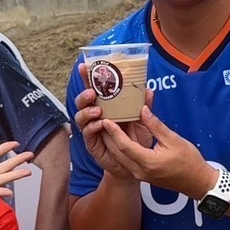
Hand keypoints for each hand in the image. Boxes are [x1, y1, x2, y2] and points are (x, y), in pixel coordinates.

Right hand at [72, 63, 153, 179]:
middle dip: (84, 94)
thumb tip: (148, 89)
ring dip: (87, 111)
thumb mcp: (143, 121)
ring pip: (80, 117)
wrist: (135, 163)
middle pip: (82, 101)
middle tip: (92, 92)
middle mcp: (95, 116)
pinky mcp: (92, 143)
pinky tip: (99, 124)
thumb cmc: (136, 139)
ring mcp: (92, 129)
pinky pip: (87, 134)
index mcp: (105, 106)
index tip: (85, 66)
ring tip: (98, 109)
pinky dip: (92, 128)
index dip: (88, 77)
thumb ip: (144, 106)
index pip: (94, 88)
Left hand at [97, 105, 216, 197]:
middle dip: (108, 137)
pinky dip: (122, 149)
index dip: (114, 132)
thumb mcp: (174, 140)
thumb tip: (143, 110)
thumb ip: (156, 125)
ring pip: (121, 158)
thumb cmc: (189, 162)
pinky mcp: (143, 175)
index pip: (124, 146)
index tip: (106, 120)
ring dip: (113, 143)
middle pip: (118, 153)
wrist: (197, 182)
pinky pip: (127, 161)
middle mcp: (140, 171)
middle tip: (102, 120)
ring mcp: (141, 175)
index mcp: (148, 162)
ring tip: (108, 127)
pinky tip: (122, 137)